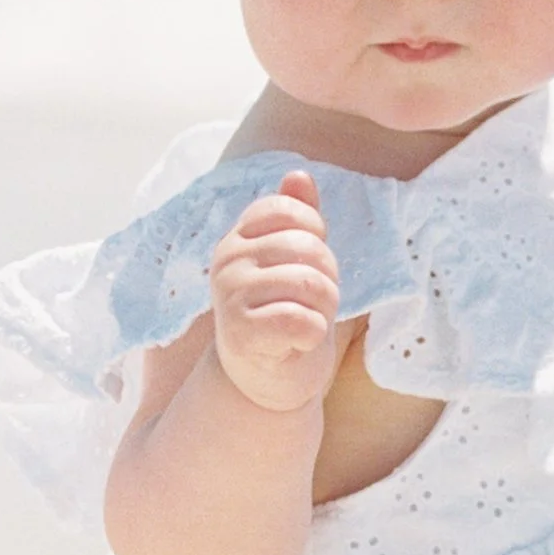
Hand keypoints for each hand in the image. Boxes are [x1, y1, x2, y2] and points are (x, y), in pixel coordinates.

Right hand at [209, 169, 339, 413]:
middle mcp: (227, 260)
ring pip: (311, 286)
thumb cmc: (284, 313)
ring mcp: (230, 296)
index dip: (317, 240)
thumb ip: (297, 218)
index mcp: (239, 237)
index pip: (293, 213)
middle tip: (308, 306)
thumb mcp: (293, 262)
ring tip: (303, 324)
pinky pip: (303, 321)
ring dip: (323, 311)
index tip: (306, 268)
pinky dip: (314, 335)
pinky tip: (298, 343)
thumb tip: (299, 175)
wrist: (266, 379)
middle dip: (326, 281)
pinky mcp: (241, 334)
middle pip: (310, 250)